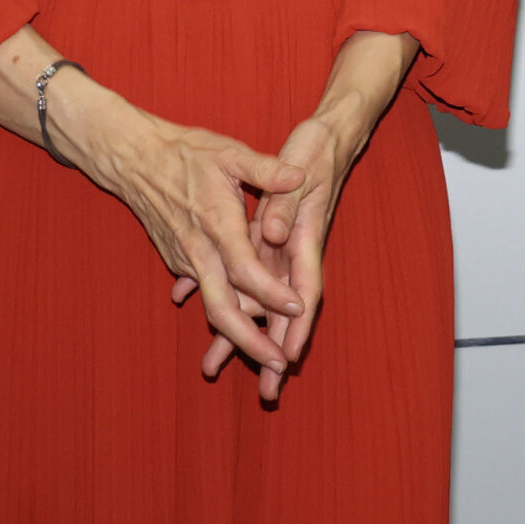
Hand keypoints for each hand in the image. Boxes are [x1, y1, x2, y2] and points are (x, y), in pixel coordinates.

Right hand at [37, 72, 307, 372]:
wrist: (134, 161)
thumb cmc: (186, 153)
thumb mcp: (230, 153)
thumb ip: (266, 169)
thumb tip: (298, 176)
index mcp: (216, 224)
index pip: (245, 269)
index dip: (271, 292)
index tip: (297, 306)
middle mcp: (199, 251)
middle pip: (222, 309)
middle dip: (249, 342)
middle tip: (278, 365)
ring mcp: (186, 260)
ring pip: (213, 308)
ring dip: (238, 336)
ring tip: (267, 357)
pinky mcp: (180, 262)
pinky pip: (206, 294)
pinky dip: (225, 314)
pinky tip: (246, 332)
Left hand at [179, 31, 415, 399]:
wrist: (328, 135)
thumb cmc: (316, 149)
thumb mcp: (302, 165)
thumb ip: (283, 199)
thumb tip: (273, 233)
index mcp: (305, 236)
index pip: (304, 288)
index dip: (295, 323)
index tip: (288, 354)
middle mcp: (294, 249)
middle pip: (285, 308)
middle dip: (276, 348)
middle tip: (269, 389)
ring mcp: (281, 247)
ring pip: (260, 299)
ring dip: (242, 332)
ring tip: (216, 368)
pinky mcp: (267, 239)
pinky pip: (245, 278)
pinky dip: (225, 297)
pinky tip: (196, 311)